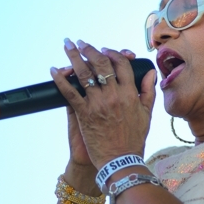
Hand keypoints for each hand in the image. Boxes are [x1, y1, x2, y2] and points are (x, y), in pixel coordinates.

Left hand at [50, 39, 156, 169]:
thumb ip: (148, 91)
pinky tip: (53, 70)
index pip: (121, 65)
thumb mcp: (147, 114)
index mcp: (129, 94)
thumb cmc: (134, 139)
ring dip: (74, 57)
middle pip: (100, 64)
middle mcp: (113, 95)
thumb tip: (150, 72)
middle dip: (89, 50)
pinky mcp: (84, 114)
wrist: (120, 160)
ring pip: (83, 74)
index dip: (113, 53)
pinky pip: (70, 92)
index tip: (105, 50)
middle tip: (81, 43)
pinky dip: (60, 80)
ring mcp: (97, 104)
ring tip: (68, 46)